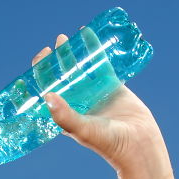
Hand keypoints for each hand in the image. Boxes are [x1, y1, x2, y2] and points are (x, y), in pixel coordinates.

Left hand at [31, 33, 164, 172]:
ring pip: (78, 68)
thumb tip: (46, 95)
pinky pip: (99, 63)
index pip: (47, 91)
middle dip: (54, 62)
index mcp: (65, 114)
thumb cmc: (107, 142)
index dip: (40, 75)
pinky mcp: (110, 85)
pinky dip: (92, 49)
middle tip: (54, 46)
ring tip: (64, 38)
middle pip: (61, 77)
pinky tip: (86, 34)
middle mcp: (77, 103)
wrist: (137, 143)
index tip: (41, 59)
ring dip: (70, 54)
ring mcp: (93, 93)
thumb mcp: (82, 129)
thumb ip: (64, 115)